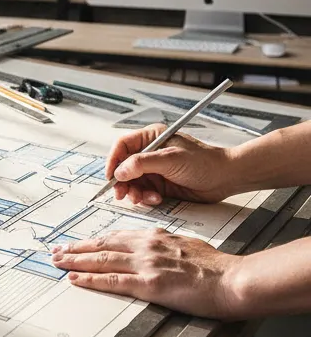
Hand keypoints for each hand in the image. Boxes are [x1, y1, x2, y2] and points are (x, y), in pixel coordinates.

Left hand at [51, 230, 244, 317]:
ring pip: (101, 260)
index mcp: (155, 238)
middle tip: (56, 251)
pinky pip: (112, 281)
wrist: (234, 280)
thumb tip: (157, 249)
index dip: (93, 241)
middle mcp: (147, 247)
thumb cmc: (217, 267)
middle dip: (76, 249)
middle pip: (102, 245)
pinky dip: (89, 280)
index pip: (116, 237)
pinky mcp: (149, 284)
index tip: (77, 243)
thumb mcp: (187, 246)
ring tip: (57, 262)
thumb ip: (166, 246)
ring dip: (75, 261)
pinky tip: (75, 279)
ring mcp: (146, 265)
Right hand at [104, 125, 234, 206]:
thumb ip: (142, 164)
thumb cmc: (204, 162)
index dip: (113, 161)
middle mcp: (150, 153)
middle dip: (122, 182)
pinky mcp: (160, 184)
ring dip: (134, 192)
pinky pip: (143, 192)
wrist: (225, 178)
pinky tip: (157, 199)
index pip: (122, 146)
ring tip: (143, 198)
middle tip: (122, 193)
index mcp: (151, 138)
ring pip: (131, 182)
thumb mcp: (170, 159)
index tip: (111, 176)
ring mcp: (154, 169)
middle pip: (123, 167)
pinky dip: (146, 198)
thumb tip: (120, 171)